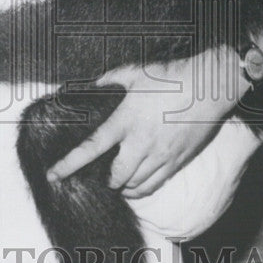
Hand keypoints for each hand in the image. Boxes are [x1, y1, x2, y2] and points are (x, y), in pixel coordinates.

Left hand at [47, 48, 246, 197]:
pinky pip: (154, 186)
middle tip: (97, 176)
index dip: (69, 164)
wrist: (208, 88)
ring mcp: (160, 156)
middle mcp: (140, 144)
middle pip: (114, 176)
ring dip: (122, 187)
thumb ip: (110, 79)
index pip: (91, 147)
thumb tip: (93, 84)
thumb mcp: (136, 72)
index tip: (53, 175)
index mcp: (125, 121)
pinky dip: (141, 190)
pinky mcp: (176, 162)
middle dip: (104, 180)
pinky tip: (136, 186)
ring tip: (116, 182)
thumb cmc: (171, 77)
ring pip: (134, 185)